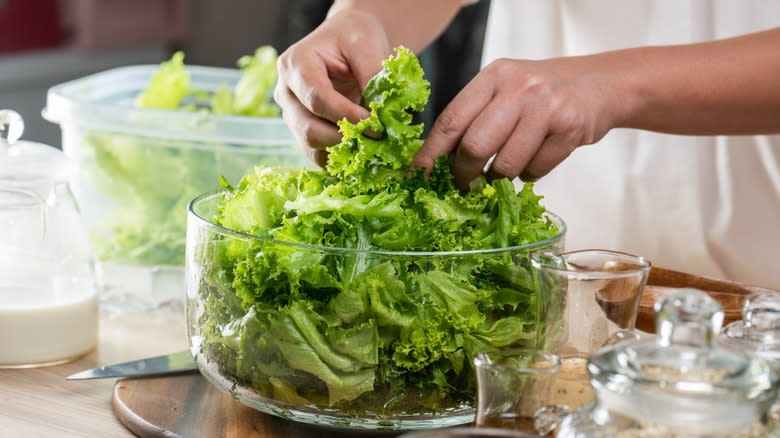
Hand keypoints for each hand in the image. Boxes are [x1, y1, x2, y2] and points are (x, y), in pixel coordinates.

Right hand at [274, 9, 390, 166]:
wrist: (348, 41)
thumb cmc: (354, 37)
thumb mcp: (367, 45)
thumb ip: (372, 75)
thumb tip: (378, 113)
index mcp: (296, 64)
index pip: (317, 99)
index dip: (346, 116)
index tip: (374, 124)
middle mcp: (287, 91)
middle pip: (308, 128)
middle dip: (343, 138)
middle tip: (376, 139)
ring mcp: (292, 114)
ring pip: (310, 146)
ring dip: (342, 152)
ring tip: (371, 146)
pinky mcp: (304, 130)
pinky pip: (318, 154)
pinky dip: (340, 158)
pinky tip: (362, 152)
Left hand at [413, 56, 624, 187]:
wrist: (598, 85)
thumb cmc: (541, 93)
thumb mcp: (504, 91)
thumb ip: (474, 118)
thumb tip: (438, 163)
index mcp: (493, 78)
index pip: (451, 120)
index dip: (431, 153)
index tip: (418, 176)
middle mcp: (518, 88)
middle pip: (474, 146)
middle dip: (464, 174)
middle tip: (464, 185)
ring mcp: (545, 108)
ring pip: (505, 165)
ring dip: (499, 178)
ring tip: (505, 169)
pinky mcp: (569, 129)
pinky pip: (535, 171)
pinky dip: (530, 175)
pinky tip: (536, 158)